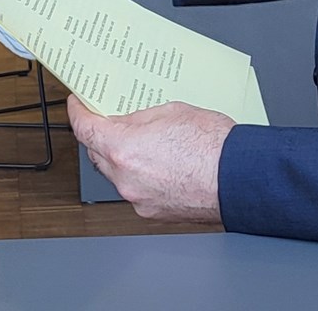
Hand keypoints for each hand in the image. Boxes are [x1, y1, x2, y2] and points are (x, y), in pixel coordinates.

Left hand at [68, 95, 230, 223]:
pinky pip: (135, 189)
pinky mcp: (152, 212)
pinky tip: (159, 164)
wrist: (239, 179)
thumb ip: (139, 117)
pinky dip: (140, 176)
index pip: (84, 128)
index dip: (77, 113)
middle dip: (101, 136)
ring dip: (121, 158)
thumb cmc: (214, 147)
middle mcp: (125, 178)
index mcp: (123, 148)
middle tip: (113, 120)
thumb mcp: (171, 111)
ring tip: (145, 143)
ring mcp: (137, 198)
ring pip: (116, 174)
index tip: (78, 105)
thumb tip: (126, 120)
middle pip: (96, 153)